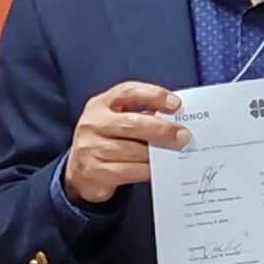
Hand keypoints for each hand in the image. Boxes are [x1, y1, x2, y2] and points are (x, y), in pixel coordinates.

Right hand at [63, 81, 188, 204]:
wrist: (80, 171)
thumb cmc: (107, 140)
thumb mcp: (117, 121)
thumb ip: (140, 116)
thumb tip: (175, 121)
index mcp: (100, 104)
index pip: (128, 92)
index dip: (154, 95)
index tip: (176, 104)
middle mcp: (92, 123)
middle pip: (132, 123)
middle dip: (162, 130)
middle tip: (183, 136)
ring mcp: (90, 148)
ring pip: (132, 151)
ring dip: (157, 154)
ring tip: (175, 154)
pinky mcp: (94, 171)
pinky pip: (128, 171)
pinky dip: (147, 171)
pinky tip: (157, 170)